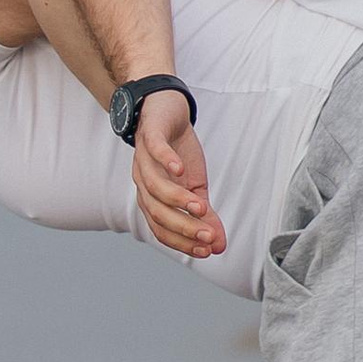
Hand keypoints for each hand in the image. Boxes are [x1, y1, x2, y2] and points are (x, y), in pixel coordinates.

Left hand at [134, 91, 224, 260]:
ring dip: (177, 200)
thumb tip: (218, 243)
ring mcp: (144, 158)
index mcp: (153, 198)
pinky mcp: (150, 135)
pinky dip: (166, 160)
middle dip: (183, 227)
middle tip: (208, 236)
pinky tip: (180, 169)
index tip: (206, 251)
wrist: (165, 110)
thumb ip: (204, 214)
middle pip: (157, 212)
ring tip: (200, 207)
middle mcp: (144, 182)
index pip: (161, 228)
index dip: (182, 242)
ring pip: (155, 186)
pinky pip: (155, 150)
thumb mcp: (196, 185)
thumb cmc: (178, 151)